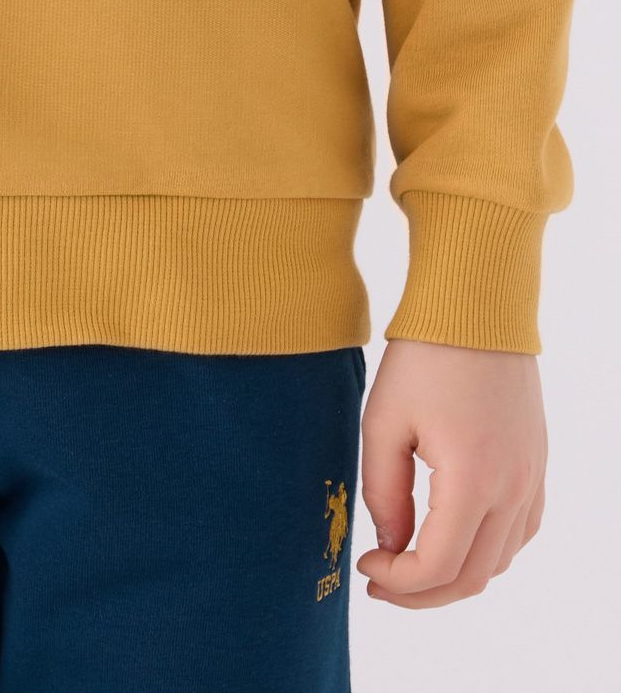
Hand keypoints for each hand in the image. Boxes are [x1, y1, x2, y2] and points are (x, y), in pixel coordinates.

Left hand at [357, 339, 545, 607]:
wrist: (476, 308)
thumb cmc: (424, 357)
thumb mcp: (384, 422)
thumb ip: (384, 492)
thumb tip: (390, 544)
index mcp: (473, 480)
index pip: (438, 565)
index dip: (398, 580)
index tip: (365, 564)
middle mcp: (512, 488)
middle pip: (472, 576)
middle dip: (422, 592)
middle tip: (381, 579)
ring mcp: (531, 478)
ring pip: (500, 561)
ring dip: (455, 575)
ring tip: (409, 563)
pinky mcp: (535, 464)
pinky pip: (520, 532)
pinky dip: (487, 550)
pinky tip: (451, 537)